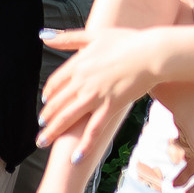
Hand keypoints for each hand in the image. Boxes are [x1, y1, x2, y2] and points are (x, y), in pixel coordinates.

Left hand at [37, 26, 168, 154]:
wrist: (152, 52)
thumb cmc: (128, 40)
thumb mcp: (95, 34)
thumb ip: (68, 38)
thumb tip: (42, 36)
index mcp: (78, 65)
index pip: (55, 83)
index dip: (48, 95)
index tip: (45, 103)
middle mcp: (82, 82)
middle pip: (57, 103)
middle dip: (46, 118)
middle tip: (41, 128)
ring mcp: (96, 96)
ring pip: (68, 118)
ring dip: (53, 132)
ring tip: (42, 142)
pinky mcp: (111, 107)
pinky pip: (94, 129)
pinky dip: (84, 145)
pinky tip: (75, 158)